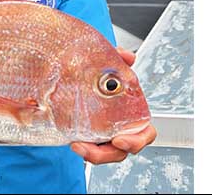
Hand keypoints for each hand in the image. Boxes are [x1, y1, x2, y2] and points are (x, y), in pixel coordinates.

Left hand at [70, 46, 156, 163]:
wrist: (67, 80)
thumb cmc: (95, 76)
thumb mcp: (106, 66)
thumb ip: (117, 59)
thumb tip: (128, 57)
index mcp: (129, 113)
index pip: (144, 132)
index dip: (137, 139)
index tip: (120, 138)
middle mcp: (118, 126)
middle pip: (124, 150)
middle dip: (112, 153)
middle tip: (97, 146)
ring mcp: (103, 135)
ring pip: (106, 154)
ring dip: (95, 154)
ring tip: (79, 145)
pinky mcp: (87, 138)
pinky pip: (90, 152)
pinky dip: (84, 151)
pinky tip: (74, 142)